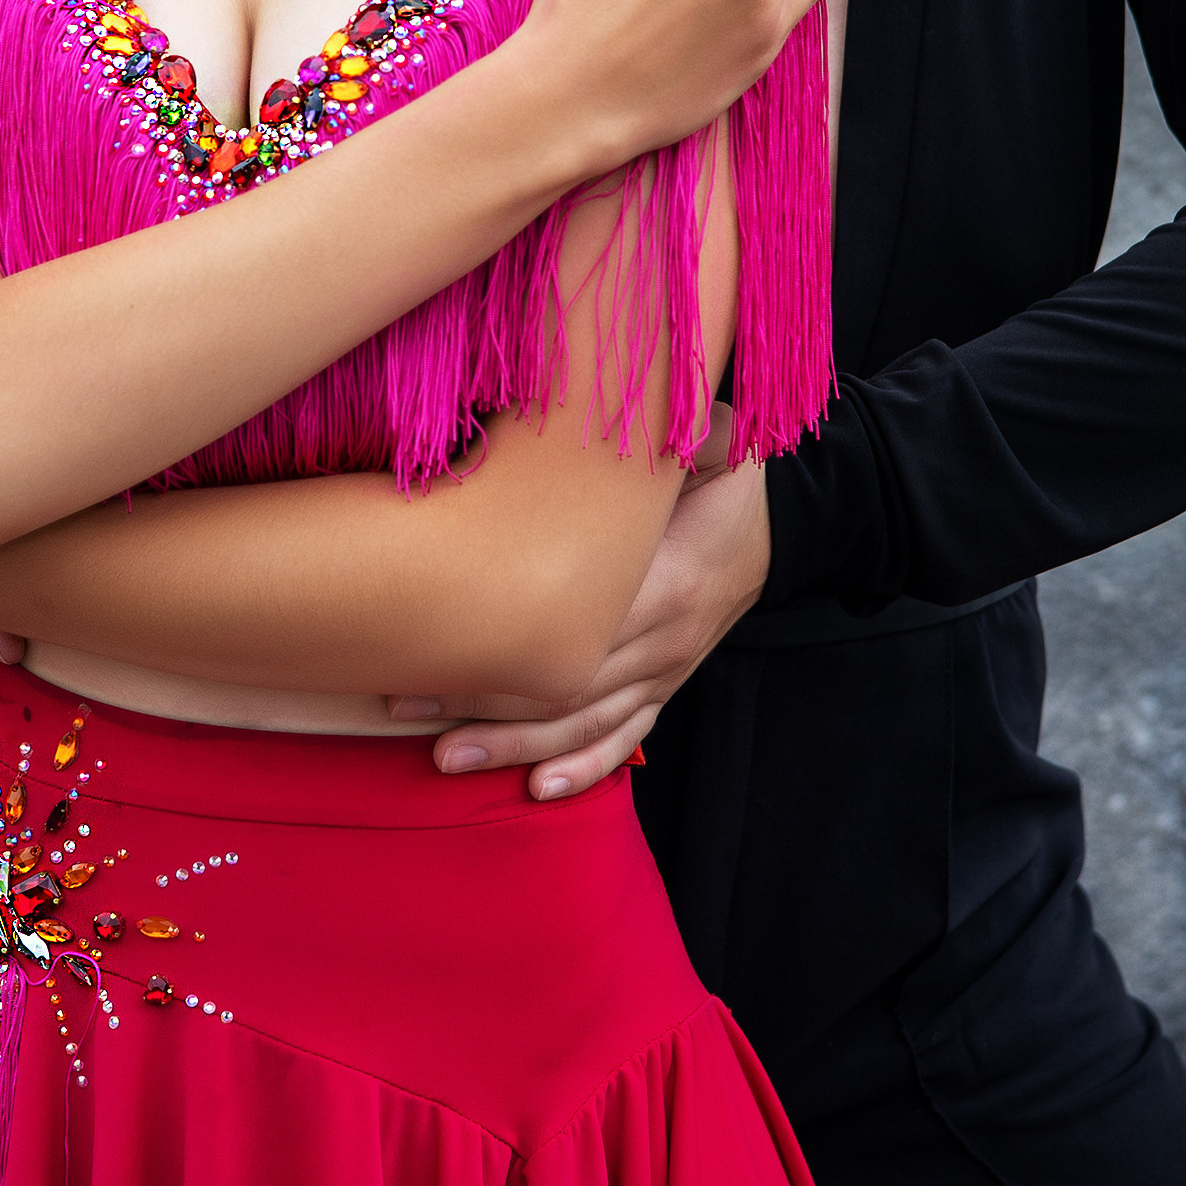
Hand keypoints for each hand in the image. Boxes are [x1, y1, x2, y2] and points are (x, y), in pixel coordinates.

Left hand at [387, 443, 771, 800]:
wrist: (783, 525)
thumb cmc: (724, 477)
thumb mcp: (709, 445)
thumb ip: (669, 434)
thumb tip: (632, 396)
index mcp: (665, 581)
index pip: (572, 627)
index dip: (502, 644)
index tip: (432, 639)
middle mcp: (663, 641)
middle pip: (564, 686)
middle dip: (480, 702)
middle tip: (402, 705)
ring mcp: (664, 671)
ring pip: (583, 723)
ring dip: (514, 746)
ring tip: (446, 759)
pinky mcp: (665, 686)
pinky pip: (625, 738)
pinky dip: (584, 768)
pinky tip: (540, 790)